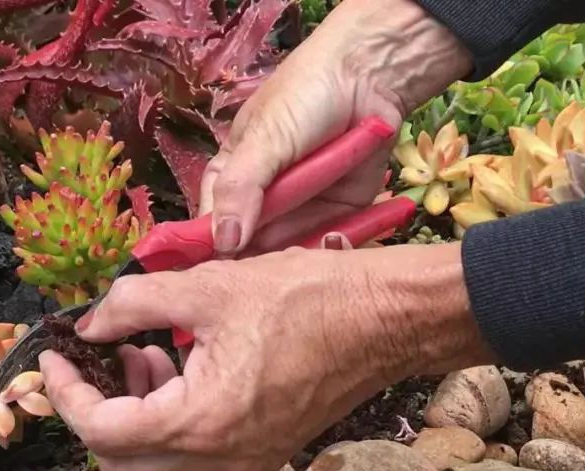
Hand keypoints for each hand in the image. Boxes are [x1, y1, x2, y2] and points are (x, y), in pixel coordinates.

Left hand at [40, 243, 491, 470]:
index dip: (65, 393)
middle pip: (119, 462)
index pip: (100, 430)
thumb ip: (130, 304)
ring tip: (144, 352)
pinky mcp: (260, 452)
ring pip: (155, 464)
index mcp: (200, 420)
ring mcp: (242, 462)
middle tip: (98, 360)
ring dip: (132, 414)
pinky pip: (192, 455)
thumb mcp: (204, 285)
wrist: (384, 319)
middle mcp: (219, 458)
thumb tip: (88, 323)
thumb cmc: (304, 297)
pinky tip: (179, 365)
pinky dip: (168, 419)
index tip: (53, 358)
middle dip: (95, 411)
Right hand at [201, 0, 473, 255]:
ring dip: (288, 263)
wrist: (373, 74)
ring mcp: (301, 208)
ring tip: (290, 277)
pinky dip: (322, 254)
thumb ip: (240, 191)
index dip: (211, 249)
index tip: (213, 276)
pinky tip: (319, 266)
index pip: (212, 223)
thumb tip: (221, 243)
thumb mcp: (263, 141)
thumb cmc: (304, 97)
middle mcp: (263, 199)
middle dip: (253, 263)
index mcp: (232, 177)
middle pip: (249, 245)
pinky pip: (325, 244)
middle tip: (259, 283)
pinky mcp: (339, 214)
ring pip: (286, 251)